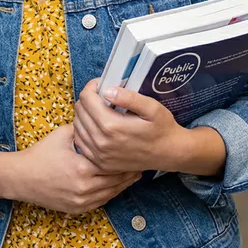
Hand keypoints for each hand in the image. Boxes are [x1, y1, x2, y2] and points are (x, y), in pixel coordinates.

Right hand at [13, 123, 140, 214]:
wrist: (22, 177)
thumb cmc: (41, 154)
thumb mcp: (63, 135)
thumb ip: (84, 129)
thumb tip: (101, 120)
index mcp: (83, 168)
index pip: (113, 164)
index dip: (125, 158)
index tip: (134, 151)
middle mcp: (84, 188)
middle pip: (116, 181)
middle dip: (129, 172)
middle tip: (139, 162)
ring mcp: (82, 201)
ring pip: (111, 193)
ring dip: (123, 184)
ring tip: (133, 174)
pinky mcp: (77, 209)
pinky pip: (101, 201)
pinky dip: (111, 192)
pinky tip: (117, 185)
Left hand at [73, 81, 190, 173]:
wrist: (169, 154)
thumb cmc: (162, 128)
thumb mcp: (151, 107)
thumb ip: (128, 97)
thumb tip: (107, 90)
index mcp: (111, 126)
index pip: (86, 98)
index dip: (92, 86)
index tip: (102, 85)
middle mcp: (101, 142)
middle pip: (79, 111)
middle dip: (87, 99)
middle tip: (101, 96)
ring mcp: (99, 155)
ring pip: (77, 126)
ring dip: (84, 114)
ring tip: (99, 110)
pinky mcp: (100, 163)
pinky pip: (80, 142)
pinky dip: (84, 130)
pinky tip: (96, 126)